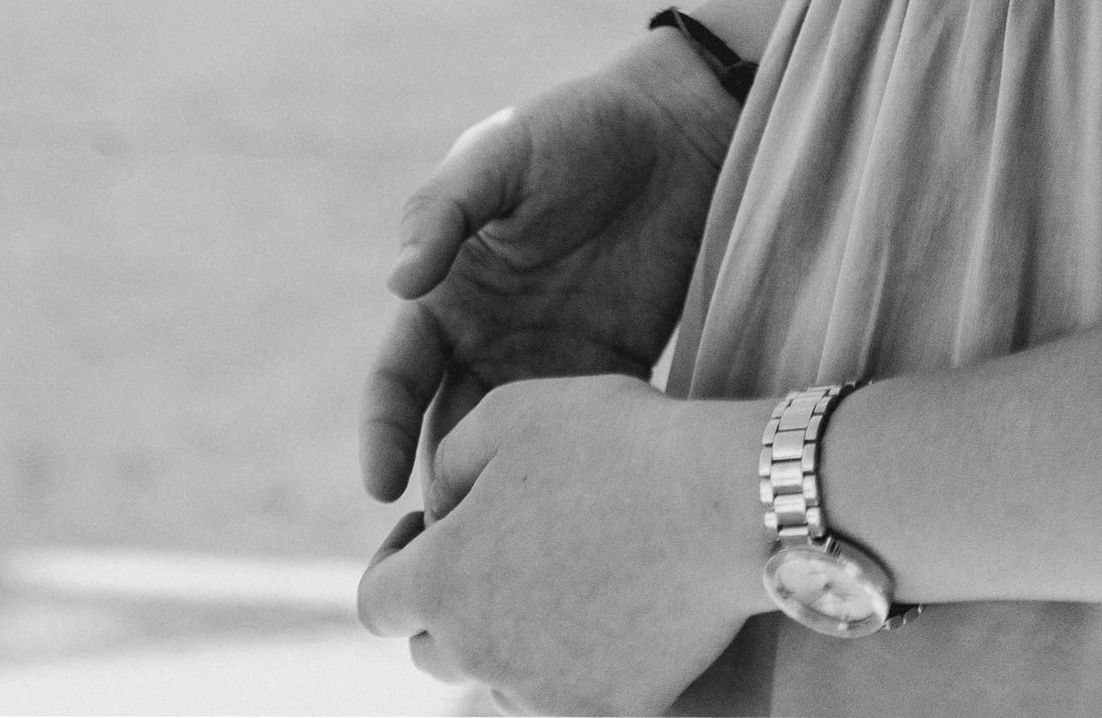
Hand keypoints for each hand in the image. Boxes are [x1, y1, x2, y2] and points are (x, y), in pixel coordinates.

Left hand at [357, 375, 766, 715]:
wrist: (725, 501)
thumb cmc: (614, 442)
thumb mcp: (513, 413)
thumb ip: (451, 460)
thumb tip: (439, 503)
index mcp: (444, 583)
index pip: (377, 602)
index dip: (395, 560)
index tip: (437, 526)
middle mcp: (482, 653)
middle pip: (432, 652)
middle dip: (447, 602)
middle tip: (498, 548)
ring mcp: (545, 692)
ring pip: (498, 676)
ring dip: (508, 634)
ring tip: (560, 567)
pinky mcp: (608, 710)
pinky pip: (566, 694)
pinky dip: (570, 659)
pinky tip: (607, 601)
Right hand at [359, 45, 737, 507]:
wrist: (677, 127)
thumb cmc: (575, 127)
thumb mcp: (502, 152)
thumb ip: (446, 208)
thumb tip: (397, 281)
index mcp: (448, 292)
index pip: (399, 377)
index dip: (382, 431)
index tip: (380, 487)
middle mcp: (490, 337)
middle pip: (447, 431)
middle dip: (438, 492)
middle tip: (445, 545)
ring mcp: (551, 358)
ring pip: (509, 450)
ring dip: (502, 495)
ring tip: (506, 544)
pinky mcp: (611, 368)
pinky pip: (580, 436)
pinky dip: (572, 471)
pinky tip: (578, 500)